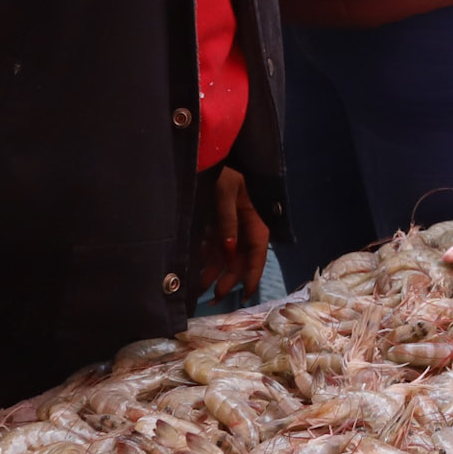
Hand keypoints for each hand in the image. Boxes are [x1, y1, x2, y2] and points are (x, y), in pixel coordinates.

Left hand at [196, 165, 269, 298]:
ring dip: (215, 273)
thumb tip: (230, 249)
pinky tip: (195, 273)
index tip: (245, 293)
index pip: (257, 250)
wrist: (204, 156)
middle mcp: (242, 226)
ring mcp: (227, 227)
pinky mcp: (213, 226)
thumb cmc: (221, 171)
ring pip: (224, 257)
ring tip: (200, 290)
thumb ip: (228, 220)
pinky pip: (212, 249)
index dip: (252, 273)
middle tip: (215, 297)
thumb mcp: (225, 192)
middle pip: (240, 258)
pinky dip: (205, 261)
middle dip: (229, 279)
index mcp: (253, 218)